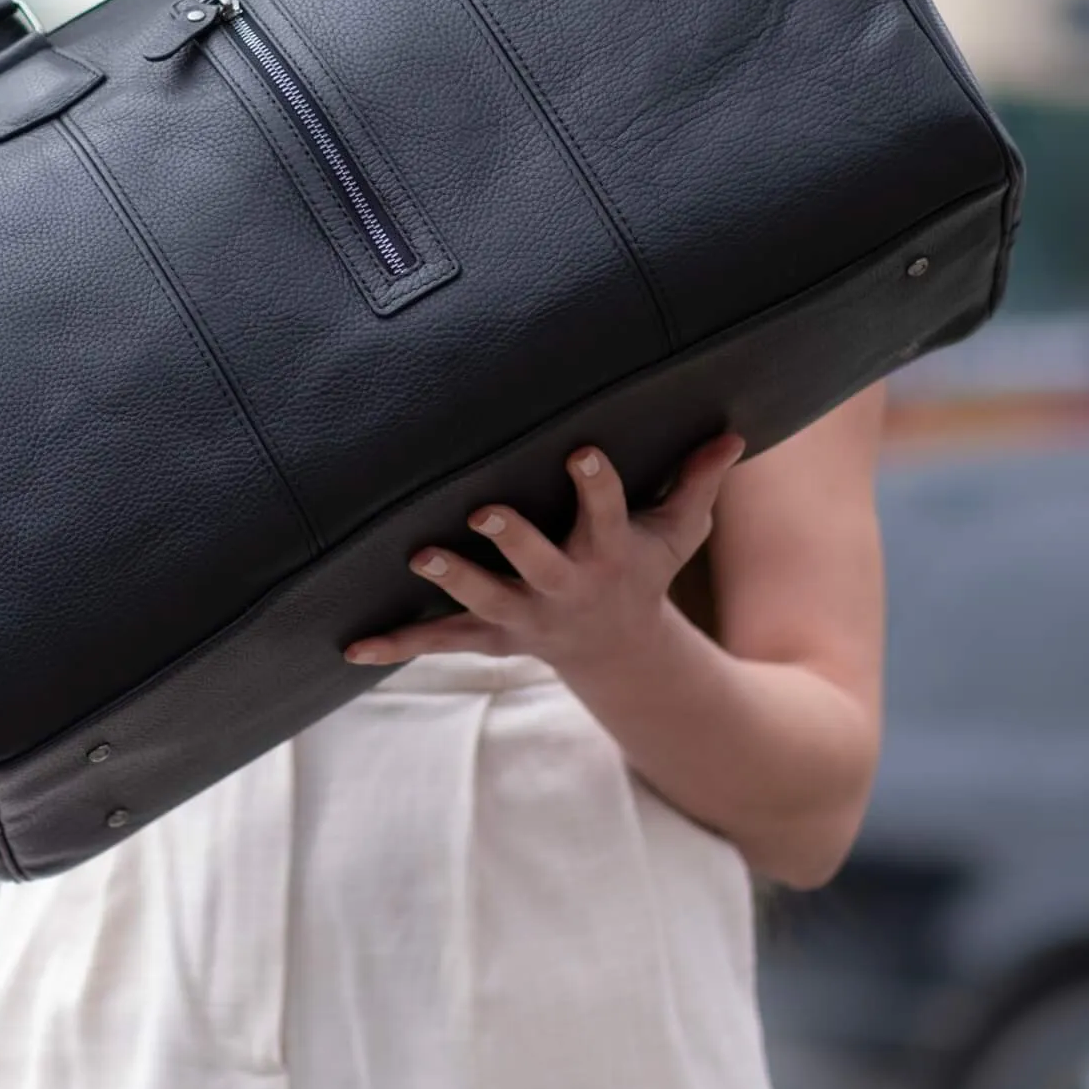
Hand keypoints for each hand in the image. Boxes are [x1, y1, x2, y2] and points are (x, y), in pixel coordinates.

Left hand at [343, 432, 748, 677]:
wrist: (621, 654)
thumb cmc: (643, 569)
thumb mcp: (678, 531)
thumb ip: (698, 481)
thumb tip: (735, 434)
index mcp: (608, 552)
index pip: (604, 510)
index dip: (595, 483)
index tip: (581, 451)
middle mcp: (565, 585)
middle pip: (539, 562)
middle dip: (513, 538)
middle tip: (483, 511)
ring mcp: (525, 615)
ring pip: (484, 600)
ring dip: (453, 579)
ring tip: (419, 554)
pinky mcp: (491, 637)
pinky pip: (440, 642)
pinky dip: (398, 644)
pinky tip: (353, 646)